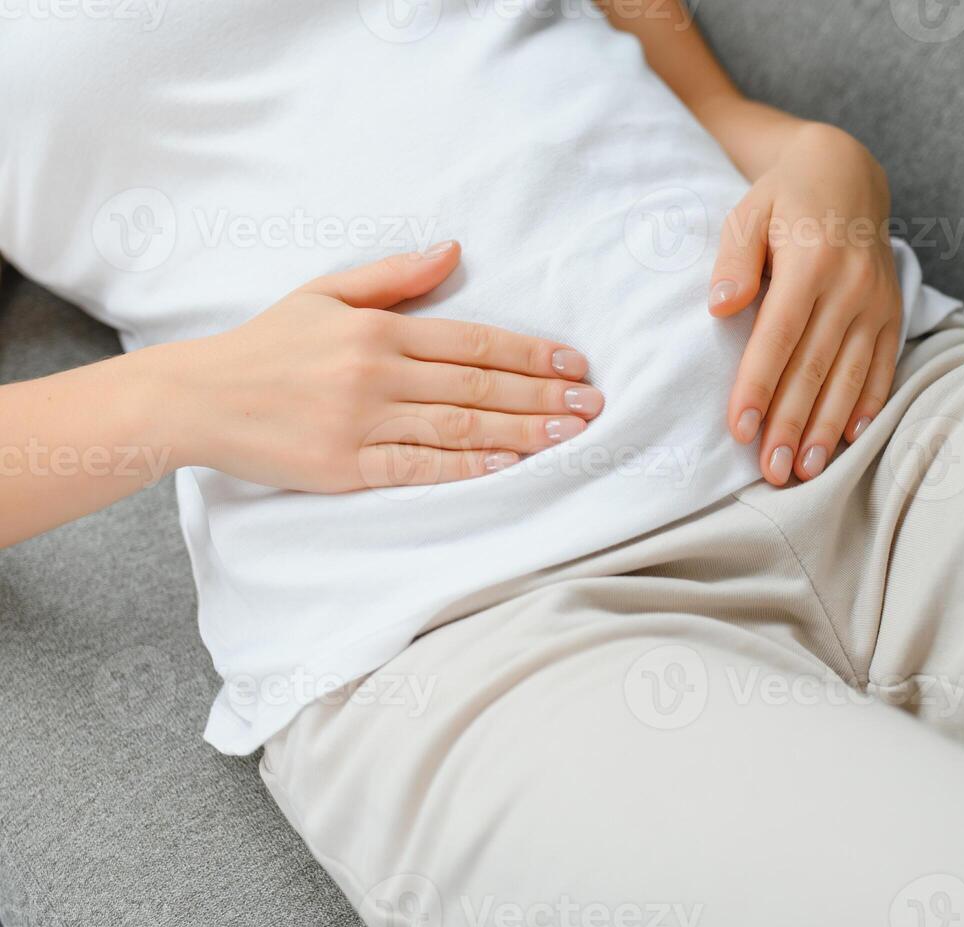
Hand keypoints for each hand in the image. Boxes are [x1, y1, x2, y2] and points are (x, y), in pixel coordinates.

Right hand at [147, 242, 602, 491]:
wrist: (198, 397)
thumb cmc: (267, 344)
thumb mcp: (325, 292)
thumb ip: (394, 277)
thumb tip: (455, 250)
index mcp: (378, 330)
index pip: (473, 342)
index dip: (531, 353)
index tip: (574, 364)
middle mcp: (376, 374)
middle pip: (478, 385)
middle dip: (543, 396)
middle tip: (593, 404)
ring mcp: (362, 423)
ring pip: (459, 426)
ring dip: (521, 432)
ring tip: (569, 436)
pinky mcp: (347, 466)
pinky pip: (419, 467)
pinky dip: (466, 466)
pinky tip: (508, 465)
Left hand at [708, 123, 904, 485]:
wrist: (847, 174)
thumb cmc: (783, 200)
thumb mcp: (747, 213)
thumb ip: (733, 261)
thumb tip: (720, 308)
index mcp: (810, 261)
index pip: (778, 336)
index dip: (758, 386)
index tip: (740, 429)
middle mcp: (850, 285)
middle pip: (815, 367)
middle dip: (791, 424)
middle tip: (772, 472)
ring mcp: (876, 301)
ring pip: (850, 375)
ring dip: (827, 428)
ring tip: (805, 470)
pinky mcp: (892, 311)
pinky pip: (883, 366)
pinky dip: (868, 405)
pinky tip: (849, 438)